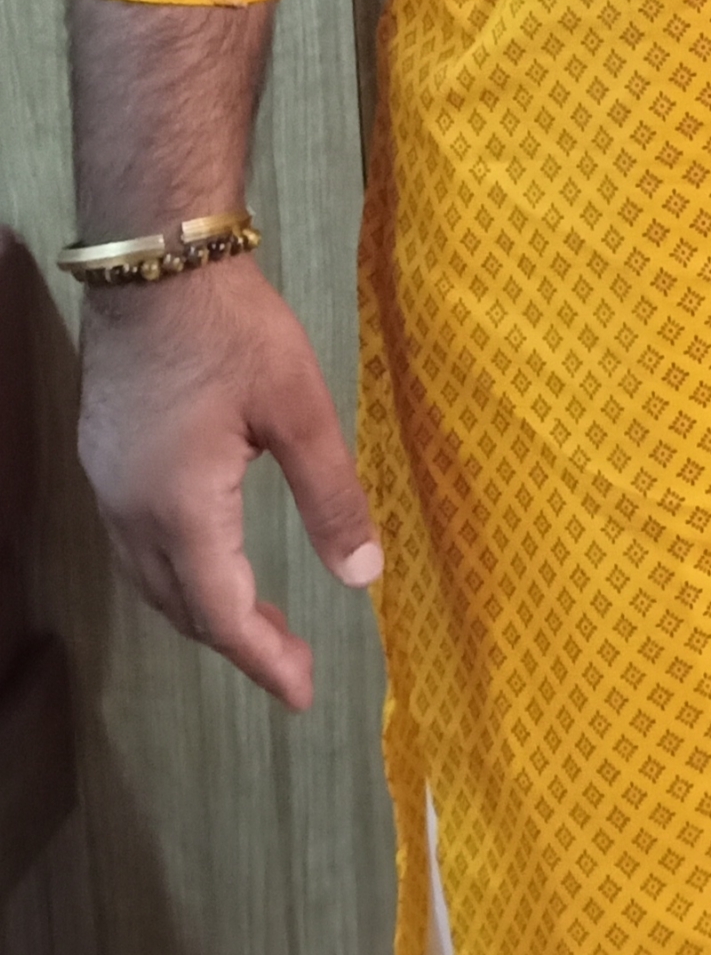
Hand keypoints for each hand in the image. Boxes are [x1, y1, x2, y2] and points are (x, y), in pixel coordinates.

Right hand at [77, 255, 382, 708]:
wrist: (154, 262)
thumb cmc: (233, 330)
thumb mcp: (300, 409)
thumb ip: (332, 497)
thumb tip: (365, 577)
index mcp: (182, 510)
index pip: (222, 614)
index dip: (263, 661)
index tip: (303, 693)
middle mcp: (131, 511)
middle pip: (180, 606)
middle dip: (235, 641)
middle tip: (289, 660)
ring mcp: (107, 483)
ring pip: (148, 578)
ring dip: (200, 608)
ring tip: (252, 622)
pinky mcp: (101, 455)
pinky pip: (132, 542)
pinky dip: (172, 571)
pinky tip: (201, 557)